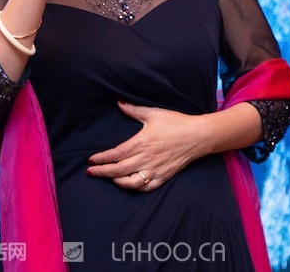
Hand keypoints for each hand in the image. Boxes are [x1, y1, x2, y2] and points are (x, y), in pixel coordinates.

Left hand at [86, 101, 204, 191]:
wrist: (198, 136)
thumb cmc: (176, 123)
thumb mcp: (153, 113)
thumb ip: (133, 110)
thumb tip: (118, 102)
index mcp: (142, 142)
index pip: (116, 154)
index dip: (102, 158)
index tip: (91, 160)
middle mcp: (147, 158)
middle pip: (119, 170)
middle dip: (102, 172)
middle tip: (91, 172)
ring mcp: (156, 169)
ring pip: (131, 182)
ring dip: (116, 181)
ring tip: (108, 177)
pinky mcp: (164, 176)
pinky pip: (146, 187)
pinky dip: (134, 188)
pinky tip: (127, 184)